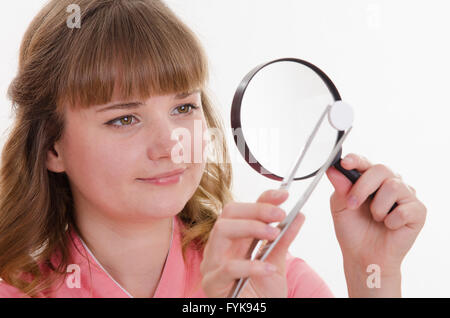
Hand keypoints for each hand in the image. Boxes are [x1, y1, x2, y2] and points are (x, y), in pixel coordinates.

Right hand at [200, 189, 304, 297]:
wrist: (256, 317)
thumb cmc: (260, 293)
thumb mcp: (276, 263)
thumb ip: (283, 240)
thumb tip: (298, 215)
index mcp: (233, 239)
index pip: (242, 209)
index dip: (262, 198)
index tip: (284, 195)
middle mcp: (219, 246)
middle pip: (228, 213)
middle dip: (256, 209)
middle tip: (280, 214)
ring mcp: (212, 263)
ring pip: (221, 230)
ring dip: (250, 227)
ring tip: (273, 234)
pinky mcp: (212, 283)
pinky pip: (228, 267)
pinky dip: (251, 265)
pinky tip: (268, 268)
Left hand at [326, 153, 426, 291]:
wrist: (364, 256)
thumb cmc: (354, 230)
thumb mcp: (340, 207)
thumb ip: (340, 187)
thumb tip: (333, 169)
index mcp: (370, 179)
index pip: (364, 162)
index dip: (356, 160)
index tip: (345, 163)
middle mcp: (390, 183)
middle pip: (381, 169)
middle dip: (362, 187)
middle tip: (352, 204)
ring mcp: (406, 196)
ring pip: (393, 186)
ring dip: (377, 207)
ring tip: (376, 219)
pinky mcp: (418, 211)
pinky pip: (404, 209)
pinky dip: (391, 221)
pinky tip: (389, 227)